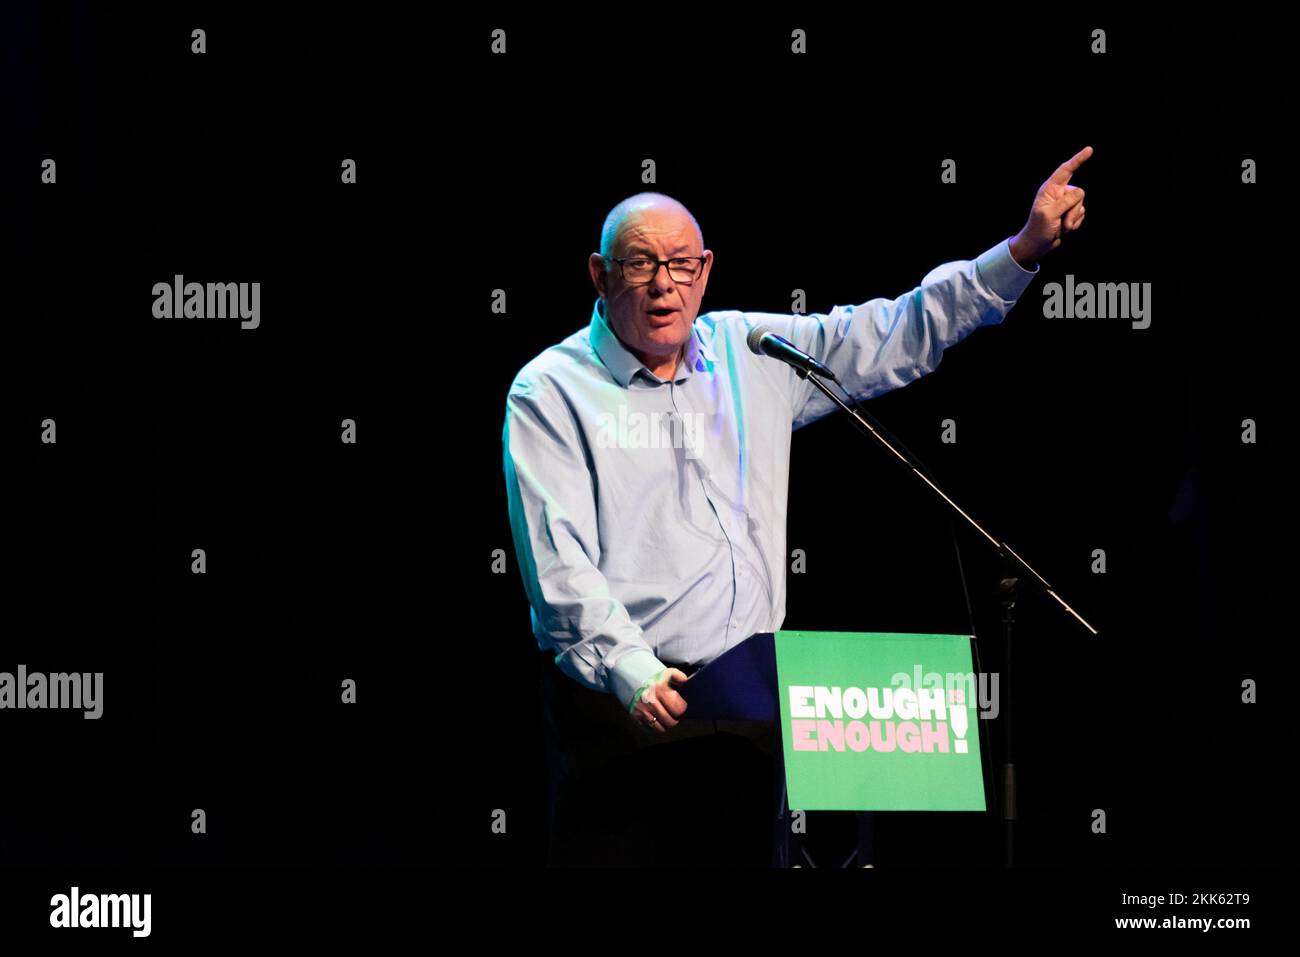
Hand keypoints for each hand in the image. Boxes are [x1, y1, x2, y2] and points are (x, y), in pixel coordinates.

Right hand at [630, 668, 689, 732]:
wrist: (634, 681)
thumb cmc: (656, 681)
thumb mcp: (668, 674)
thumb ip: (679, 677)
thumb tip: (686, 681)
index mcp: (659, 688)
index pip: (678, 709)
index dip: (681, 709)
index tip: (680, 706)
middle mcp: (649, 700)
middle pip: (670, 721)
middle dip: (674, 719)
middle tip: (673, 714)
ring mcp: (641, 709)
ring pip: (661, 728)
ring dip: (665, 724)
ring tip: (665, 716)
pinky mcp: (635, 716)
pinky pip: (651, 729)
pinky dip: (656, 726)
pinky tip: (656, 717)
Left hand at [1010, 145, 1091, 266]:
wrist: (1038, 245)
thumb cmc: (1039, 229)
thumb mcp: (1050, 214)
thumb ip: (1065, 201)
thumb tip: (1079, 193)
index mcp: (1049, 189)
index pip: (1065, 170)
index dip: (1078, 160)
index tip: (1089, 150)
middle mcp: (1058, 193)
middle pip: (1079, 193)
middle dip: (1074, 210)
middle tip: (1061, 221)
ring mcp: (1065, 204)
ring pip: (1081, 205)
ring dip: (1073, 219)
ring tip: (1061, 227)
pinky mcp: (1070, 213)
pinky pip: (1082, 215)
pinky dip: (1075, 224)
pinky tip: (1064, 229)